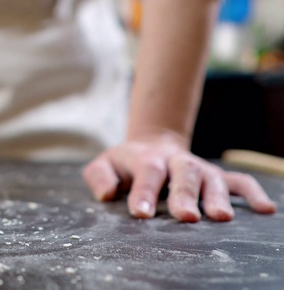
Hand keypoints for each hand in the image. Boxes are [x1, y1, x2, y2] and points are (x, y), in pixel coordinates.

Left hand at [82, 132, 276, 221]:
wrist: (152, 145)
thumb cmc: (125, 165)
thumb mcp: (104, 164)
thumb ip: (99, 176)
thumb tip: (107, 194)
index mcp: (147, 159)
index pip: (146, 173)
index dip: (143, 193)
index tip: (140, 214)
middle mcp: (176, 163)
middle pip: (183, 174)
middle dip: (185, 195)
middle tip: (186, 217)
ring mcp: (199, 168)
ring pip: (212, 178)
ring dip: (217, 197)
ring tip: (221, 217)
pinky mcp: (216, 176)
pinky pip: (239, 182)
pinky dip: (252, 193)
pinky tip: (264, 209)